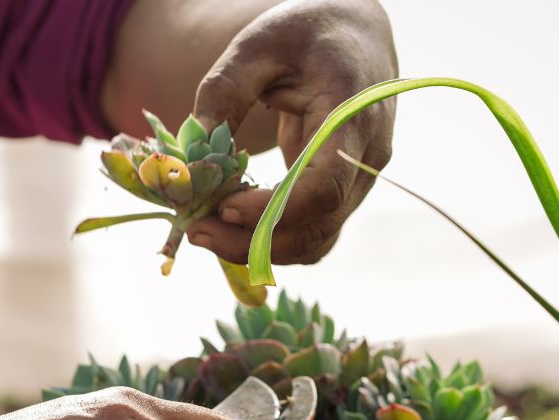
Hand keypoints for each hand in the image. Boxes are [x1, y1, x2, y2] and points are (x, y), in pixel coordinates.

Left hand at [184, 0, 396, 265]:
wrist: (353, 32)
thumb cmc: (305, 32)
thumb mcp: (258, 46)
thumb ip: (224, 92)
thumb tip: (192, 155)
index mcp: (353, 115)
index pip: (325, 186)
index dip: (275, 210)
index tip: (224, 208)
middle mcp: (366, 156)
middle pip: (319, 225)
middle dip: (254, 241)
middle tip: (196, 232)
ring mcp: (359, 178)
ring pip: (317, 239)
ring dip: (260, 248)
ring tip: (205, 232)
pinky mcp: (342, 189)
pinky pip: (312, 231)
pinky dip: (273, 240)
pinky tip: (231, 227)